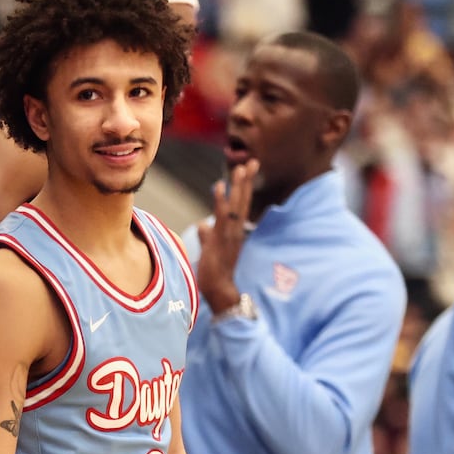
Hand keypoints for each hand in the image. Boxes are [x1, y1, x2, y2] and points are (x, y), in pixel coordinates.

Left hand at [196, 159, 257, 314]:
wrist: (220, 291)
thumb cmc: (215, 274)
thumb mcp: (210, 250)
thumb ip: (207, 235)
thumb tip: (200, 225)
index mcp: (235, 232)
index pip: (241, 205)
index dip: (244, 188)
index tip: (248, 170)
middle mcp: (236, 231)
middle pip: (243, 201)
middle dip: (247, 181)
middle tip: (253, 162)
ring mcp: (230, 235)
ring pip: (236, 206)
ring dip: (238, 186)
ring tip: (241, 168)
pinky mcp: (222, 240)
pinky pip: (222, 217)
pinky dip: (220, 201)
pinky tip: (219, 185)